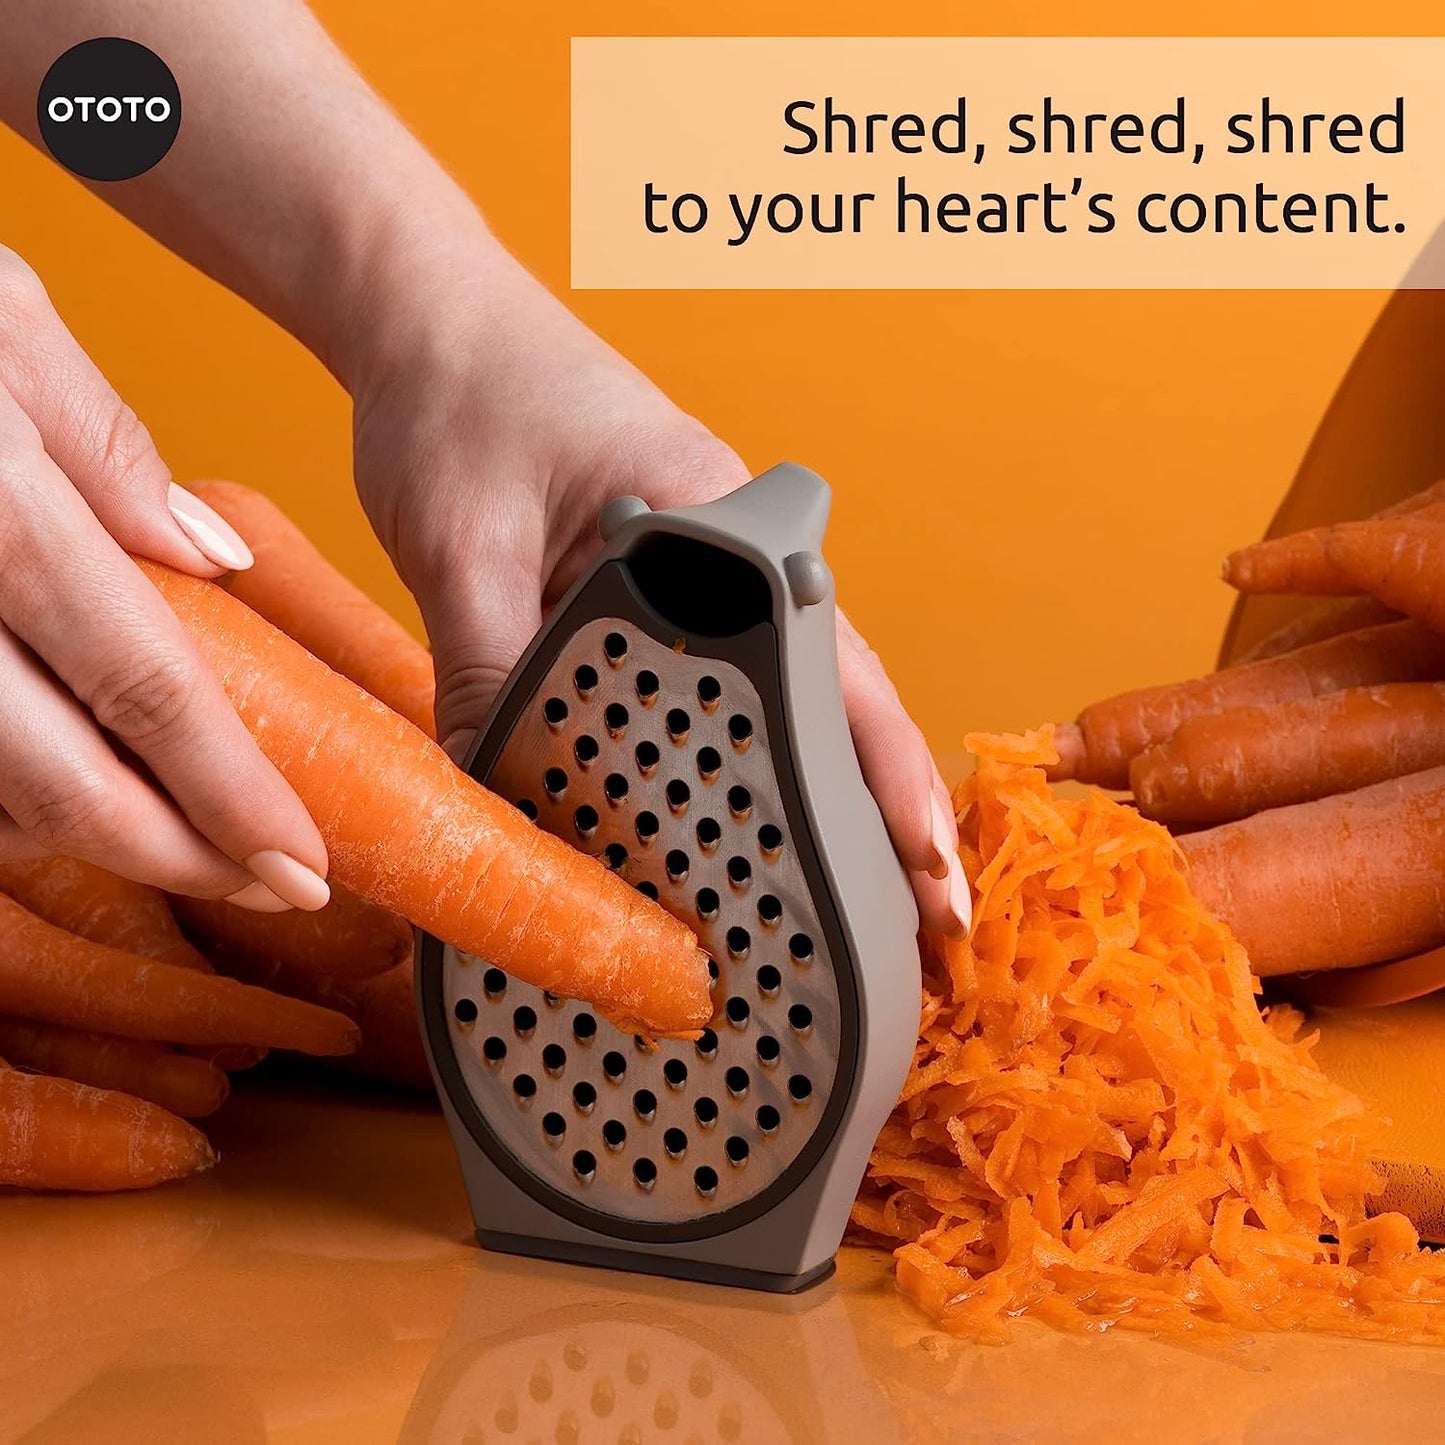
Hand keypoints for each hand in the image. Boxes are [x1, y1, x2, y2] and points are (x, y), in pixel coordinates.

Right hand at [0, 247, 327, 909]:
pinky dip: (7, 803)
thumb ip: (107, 447)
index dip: (232, 798)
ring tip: (186, 841)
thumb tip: (217, 560)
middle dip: (181, 859)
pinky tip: (68, 782)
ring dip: (93, 840)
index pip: (145, 690)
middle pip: (62, 787)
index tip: (304, 865)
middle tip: (270, 886)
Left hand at [346, 236, 969, 934]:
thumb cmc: (458, 394)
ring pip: (781, 699)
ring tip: (850, 904)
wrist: (425, 315)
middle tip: (921, 932)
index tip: (928, 877)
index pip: (830, 672)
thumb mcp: (462, 543)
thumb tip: (496, 801)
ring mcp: (701, 568)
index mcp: (717, 521)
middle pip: (834, 699)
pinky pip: (712, 685)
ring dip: (819, 795)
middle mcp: (731, 549)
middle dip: (882, 812)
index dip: (885, 784)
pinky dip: (735, 758)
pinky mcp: (656, 586)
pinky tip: (735, 825)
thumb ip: (489, 669)